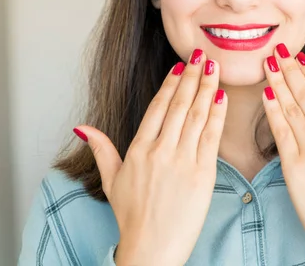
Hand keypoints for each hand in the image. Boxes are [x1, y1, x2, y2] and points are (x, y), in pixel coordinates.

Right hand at [73, 49, 226, 265]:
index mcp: (139, 149)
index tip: (181, 67)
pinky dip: (218, 115)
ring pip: (197, 116)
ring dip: (207, 89)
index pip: (158, 107)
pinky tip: (222, 98)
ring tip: (215, 69)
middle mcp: (161, 150)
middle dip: (193, 77)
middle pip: (180, 105)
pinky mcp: (203, 173)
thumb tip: (83, 128)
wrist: (152, 247)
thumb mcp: (111, 180)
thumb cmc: (132, 216)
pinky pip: (212, 137)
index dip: (171, 84)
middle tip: (203, 56)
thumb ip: (101, 149)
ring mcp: (183, 160)